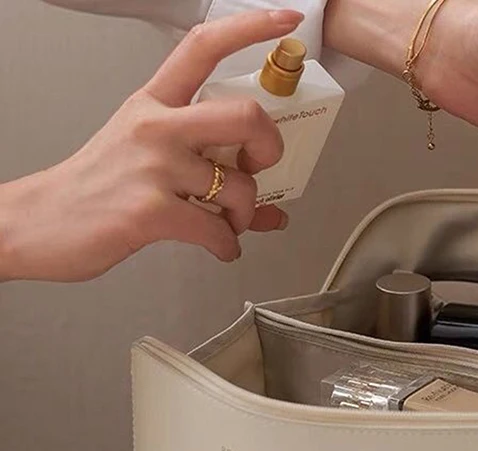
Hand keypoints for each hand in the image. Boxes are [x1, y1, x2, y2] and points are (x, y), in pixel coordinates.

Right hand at [0, 9, 302, 282]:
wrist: (40, 223)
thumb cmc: (96, 189)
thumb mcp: (145, 160)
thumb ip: (207, 172)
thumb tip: (271, 211)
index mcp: (154, 103)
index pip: (204, 46)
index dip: (250, 28)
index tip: (284, 20)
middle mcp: (156, 126)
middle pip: (245, 115)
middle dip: (270, 147)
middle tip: (258, 169)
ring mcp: (153, 166)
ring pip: (238, 185)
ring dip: (244, 215)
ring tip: (227, 224)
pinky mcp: (151, 211)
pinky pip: (217, 231)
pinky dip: (228, 248)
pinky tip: (219, 248)